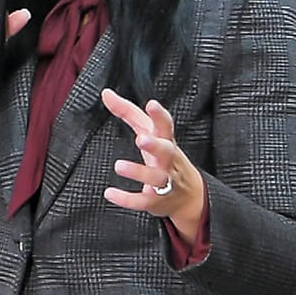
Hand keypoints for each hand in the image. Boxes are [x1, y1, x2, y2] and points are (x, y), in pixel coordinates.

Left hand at [99, 89, 204, 232]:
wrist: (189, 196)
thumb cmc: (163, 156)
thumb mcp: (148, 132)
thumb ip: (127, 112)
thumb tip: (106, 93)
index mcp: (166, 141)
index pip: (166, 126)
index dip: (160, 116)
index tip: (152, 104)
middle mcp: (168, 161)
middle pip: (166, 151)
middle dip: (155, 146)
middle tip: (141, 139)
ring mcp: (165, 182)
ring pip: (155, 177)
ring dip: (138, 172)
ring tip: (119, 166)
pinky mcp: (156, 201)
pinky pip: (143, 200)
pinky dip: (126, 198)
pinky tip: (110, 193)